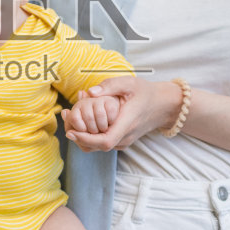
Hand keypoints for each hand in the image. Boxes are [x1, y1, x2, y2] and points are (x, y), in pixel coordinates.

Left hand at [60, 76, 180, 151]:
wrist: (163, 106)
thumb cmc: (145, 92)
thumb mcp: (129, 83)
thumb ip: (109, 86)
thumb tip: (90, 93)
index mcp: (127, 124)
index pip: (105, 141)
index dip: (86, 139)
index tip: (71, 131)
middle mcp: (125, 137)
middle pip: (97, 146)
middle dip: (78, 137)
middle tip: (65, 121)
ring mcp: (124, 142)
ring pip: (99, 146)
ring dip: (83, 137)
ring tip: (70, 120)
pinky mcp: (122, 141)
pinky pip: (103, 143)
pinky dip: (90, 136)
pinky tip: (82, 123)